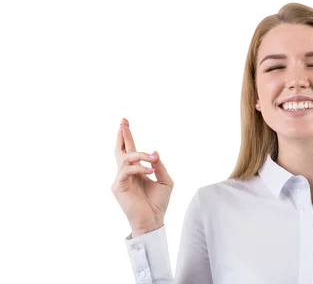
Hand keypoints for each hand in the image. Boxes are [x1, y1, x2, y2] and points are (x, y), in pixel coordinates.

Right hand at [111, 118, 173, 236]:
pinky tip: (149, 171)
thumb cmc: (158, 203)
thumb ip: (159, 166)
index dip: (127, 137)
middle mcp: (126, 173)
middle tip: (123, 121)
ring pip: (126, 158)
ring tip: (153, 157)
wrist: (153, 220)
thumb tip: (155, 153)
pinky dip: (139, 168)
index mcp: (137, 171)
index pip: (130, 150)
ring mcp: (121, 179)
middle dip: (123, 135)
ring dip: (141, 154)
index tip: (125, 122)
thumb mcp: (165, 181)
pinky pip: (126, 171)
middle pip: (121, 150)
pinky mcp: (118, 187)